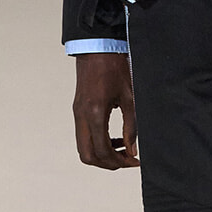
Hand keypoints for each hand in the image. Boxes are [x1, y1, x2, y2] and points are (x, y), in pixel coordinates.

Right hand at [73, 53, 138, 169]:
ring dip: (102, 154)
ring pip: (84, 148)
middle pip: (88, 156)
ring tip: (123, 150)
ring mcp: (77, 113)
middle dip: (108, 164)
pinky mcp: (78, 110)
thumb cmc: (115, 68)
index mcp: (95, 113)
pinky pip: (84, 136)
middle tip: (127, 160)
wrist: (97, 48)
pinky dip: (98, 143)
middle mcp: (82, 116)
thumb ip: (131, 126)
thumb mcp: (129, 97)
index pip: (102, 151)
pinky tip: (115, 138)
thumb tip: (132, 149)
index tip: (134, 161)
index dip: (119, 161)